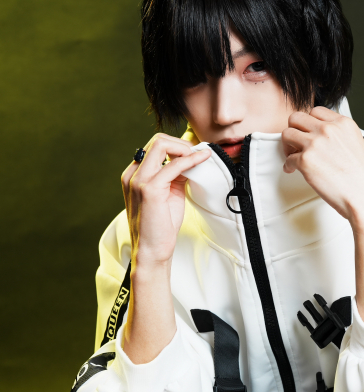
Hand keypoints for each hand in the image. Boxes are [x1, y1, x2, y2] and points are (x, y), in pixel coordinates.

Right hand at [121, 133, 210, 266]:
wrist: (151, 250)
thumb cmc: (160, 226)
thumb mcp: (169, 194)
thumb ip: (175, 176)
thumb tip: (190, 161)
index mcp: (134, 175)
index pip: (155, 147)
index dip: (177, 147)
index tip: (194, 153)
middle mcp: (132, 174)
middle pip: (157, 140)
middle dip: (181, 143)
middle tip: (198, 153)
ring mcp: (138, 180)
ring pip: (161, 145)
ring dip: (185, 148)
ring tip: (200, 156)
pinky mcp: (150, 188)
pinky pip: (174, 165)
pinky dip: (191, 159)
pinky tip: (202, 159)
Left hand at [282, 107, 363, 224]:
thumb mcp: (356, 143)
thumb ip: (338, 135)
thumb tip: (321, 138)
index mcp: (343, 123)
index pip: (316, 111)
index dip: (309, 123)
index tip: (309, 133)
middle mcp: (328, 129)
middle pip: (297, 118)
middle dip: (295, 130)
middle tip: (296, 143)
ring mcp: (315, 144)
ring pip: (287, 134)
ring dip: (287, 145)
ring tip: (293, 156)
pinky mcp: (305, 161)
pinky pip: (288, 159)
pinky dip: (289, 166)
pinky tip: (294, 170)